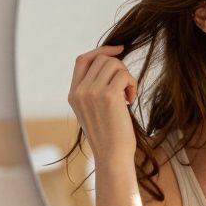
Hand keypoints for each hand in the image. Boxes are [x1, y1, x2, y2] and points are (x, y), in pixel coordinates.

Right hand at [67, 44, 137, 165]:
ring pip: (114, 64)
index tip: (120, 49)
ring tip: (129, 95)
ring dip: (128, 76)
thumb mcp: (95, 110)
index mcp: (73, 94)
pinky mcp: (108, 96)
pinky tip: (131, 100)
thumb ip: (95, 89)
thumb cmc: (109, 136)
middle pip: (102, 59)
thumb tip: (112, 64)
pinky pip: (124, 75)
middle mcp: (79, 91)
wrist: (112, 156)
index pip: (83, 60)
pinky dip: (132, 84)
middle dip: (120, 68)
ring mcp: (92, 92)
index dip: (101, 51)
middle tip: (127, 88)